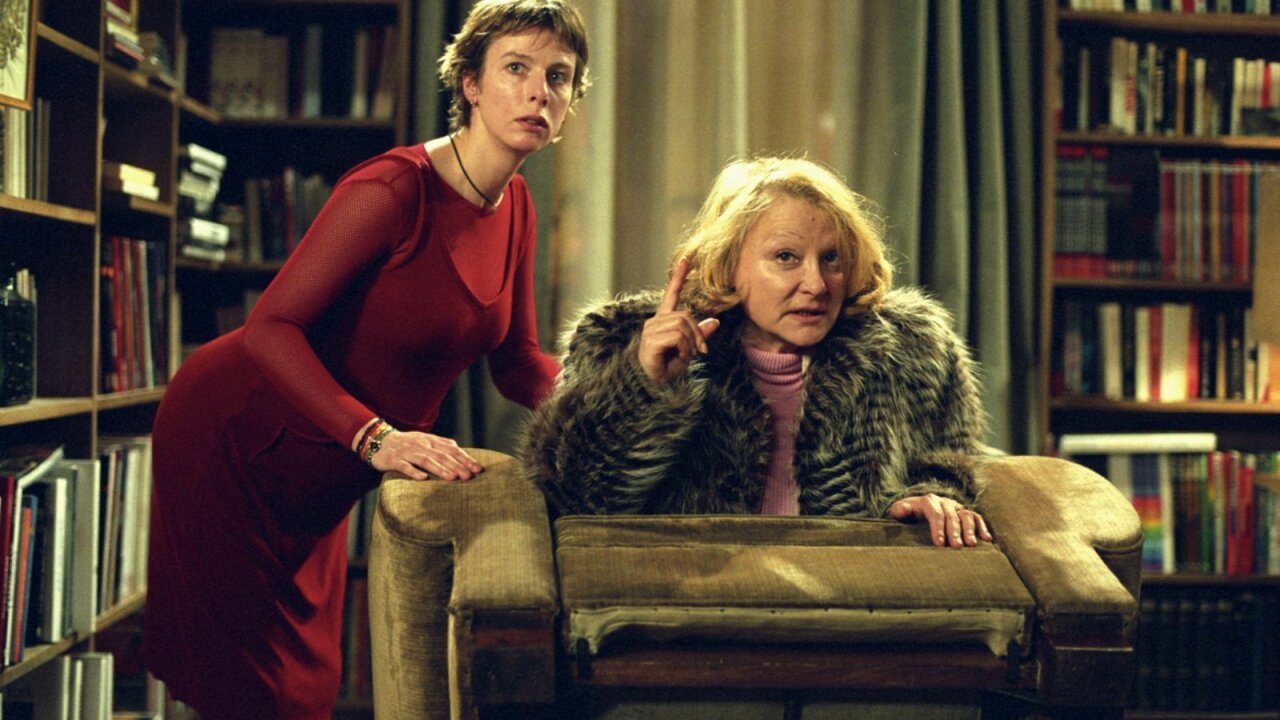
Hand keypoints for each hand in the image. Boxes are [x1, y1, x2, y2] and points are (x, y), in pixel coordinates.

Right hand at [370, 430, 483, 480]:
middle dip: (457, 466)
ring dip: (440, 469)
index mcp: (431, 440)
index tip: (478, 469)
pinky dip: (414, 472)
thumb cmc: (407, 444)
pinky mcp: (394, 460)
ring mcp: (407, 452)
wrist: (379, 441)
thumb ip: (442, 445)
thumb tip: (460, 450)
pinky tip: (423, 479)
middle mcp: (421, 445)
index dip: (466, 459)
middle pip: (442, 455)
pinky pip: (404, 466)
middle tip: (469, 476)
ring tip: (452, 478)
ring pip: (426, 460)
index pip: (452, 449)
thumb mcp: (425, 441)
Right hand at [638, 257, 719, 384]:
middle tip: (699, 350)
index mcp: (664, 320)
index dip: (679, 276)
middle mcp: (655, 321)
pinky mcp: (650, 340)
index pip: (671, 294)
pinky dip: (685, 348)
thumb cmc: (668, 367)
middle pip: (686, 315)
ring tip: (687, 355)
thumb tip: (715, 322)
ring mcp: (651, 330)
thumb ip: (699, 334)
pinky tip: (679, 357)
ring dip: (691, 343)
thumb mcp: (689, 349)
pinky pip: (677, 336)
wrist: (655, 384)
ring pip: (683, 325)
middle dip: (697, 334)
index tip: (686, 258)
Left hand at [889, 493, 992, 548]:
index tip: (939, 543)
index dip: (938, 528)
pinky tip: (987, 539)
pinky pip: (976, 518)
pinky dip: (982, 527)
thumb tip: (903, 509)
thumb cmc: (907, 516)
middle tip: (957, 547)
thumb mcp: (899, 513)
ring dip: (970, 530)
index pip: (935, 513)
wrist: (916, 511)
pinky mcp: (965, 513)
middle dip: (954, 531)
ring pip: (966, 515)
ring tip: (971, 545)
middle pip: (952, 515)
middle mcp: (944, 502)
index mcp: (928, 501)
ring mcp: (956, 507)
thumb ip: (900, 510)